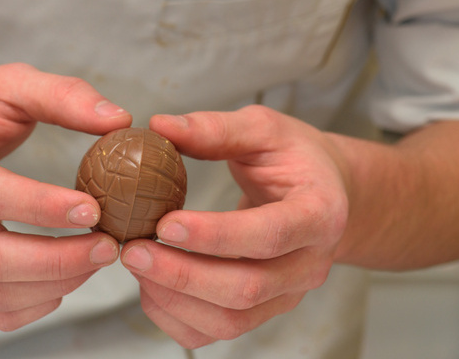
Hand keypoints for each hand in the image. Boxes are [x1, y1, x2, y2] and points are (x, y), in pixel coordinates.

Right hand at [0, 63, 130, 329]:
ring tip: (98, 257)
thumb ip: (64, 95)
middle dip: (57, 260)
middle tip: (109, 246)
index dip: (41, 206)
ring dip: (55, 283)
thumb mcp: (12, 83)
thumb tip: (120, 120)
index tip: (94, 209)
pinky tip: (67, 275)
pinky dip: (38, 302)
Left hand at [121, 105, 348, 347]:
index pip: (269, 235)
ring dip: (174, 299)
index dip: (215, 235)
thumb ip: (216, 129)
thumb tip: (159, 126)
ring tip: (135, 263)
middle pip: (246, 289)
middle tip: (133, 249)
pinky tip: (150, 286)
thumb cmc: (294, 158)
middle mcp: (308, 264)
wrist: (324, 193)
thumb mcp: (264, 129)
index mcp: (319, 214)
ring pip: (230, 320)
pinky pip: (219, 332)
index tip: (164, 223)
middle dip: (182, 274)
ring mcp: (287, 294)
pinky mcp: (264, 309)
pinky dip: (177, 318)